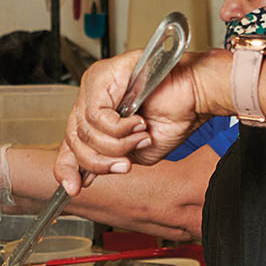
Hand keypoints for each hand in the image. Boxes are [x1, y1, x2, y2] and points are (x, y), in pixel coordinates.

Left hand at [54, 53, 205, 191]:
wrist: (197, 93)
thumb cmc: (175, 116)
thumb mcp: (136, 153)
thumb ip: (108, 160)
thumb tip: (85, 176)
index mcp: (96, 111)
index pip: (70, 142)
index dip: (67, 167)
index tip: (74, 188)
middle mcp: (91, 96)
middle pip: (74, 139)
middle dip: (99, 161)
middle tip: (124, 165)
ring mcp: (95, 84)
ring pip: (85, 130)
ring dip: (117, 144)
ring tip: (140, 137)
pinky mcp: (102, 76)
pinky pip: (96, 116)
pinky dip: (119, 129)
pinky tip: (138, 123)